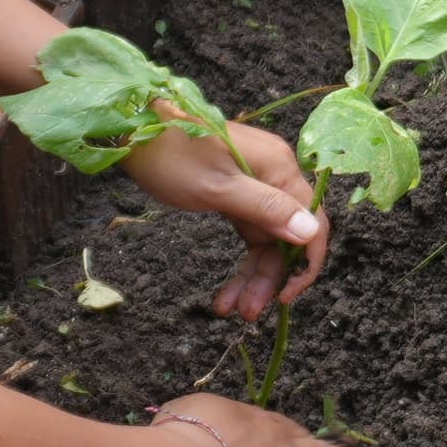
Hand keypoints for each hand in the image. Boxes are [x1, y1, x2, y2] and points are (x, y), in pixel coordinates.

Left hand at [125, 118, 326, 319]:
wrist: (134, 133)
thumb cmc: (173, 156)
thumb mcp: (217, 188)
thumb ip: (266, 209)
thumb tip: (311, 232)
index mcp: (278, 168)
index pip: (313, 221)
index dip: (306, 262)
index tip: (287, 296)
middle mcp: (274, 176)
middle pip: (286, 237)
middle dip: (268, 277)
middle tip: (247, 313)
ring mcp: (256, 185)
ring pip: (266, 241)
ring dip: (252, 275)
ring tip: (231, 309)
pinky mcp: (237, 193)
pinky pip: (249, 233)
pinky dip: (240, 261)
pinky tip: (227, 288)